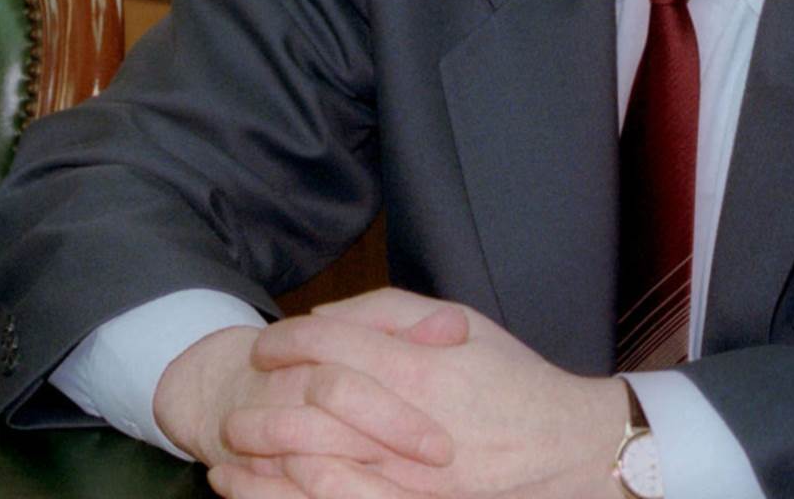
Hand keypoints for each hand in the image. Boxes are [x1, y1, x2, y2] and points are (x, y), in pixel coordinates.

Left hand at [212, 288, 628, 498]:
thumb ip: (392, 313)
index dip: (287, 341)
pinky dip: (286, 494)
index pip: (331, 345)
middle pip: (311, 404)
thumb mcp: (462, 321)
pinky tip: (257, 487)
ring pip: (312, 462)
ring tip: (232, 444)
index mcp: (418, 366)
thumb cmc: (511, 378)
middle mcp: (405, 420)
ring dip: (263, 452)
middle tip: (242, 391)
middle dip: (264, 397)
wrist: (561, 444)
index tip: (266, 343)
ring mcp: (404, 473)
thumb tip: (324, 318)